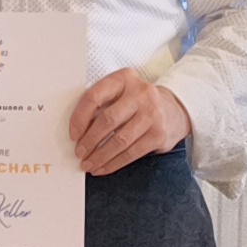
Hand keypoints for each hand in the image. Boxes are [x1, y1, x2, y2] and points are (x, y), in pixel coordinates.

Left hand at [68, 67, 192, 176]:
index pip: (94, 96)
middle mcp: (141, 93)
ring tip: (88, 165)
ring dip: (100, 156)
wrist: (173, 110)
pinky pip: (131, 153)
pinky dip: (114, 163)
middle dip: (89, 140)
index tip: (73, 135)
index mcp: (124, 78)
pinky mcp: (159, 134)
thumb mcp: (120, 94)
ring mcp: (152, 114)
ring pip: (120, 140)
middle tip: (79, 153)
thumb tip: (77, 133)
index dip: (79, 118)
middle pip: (108, 120)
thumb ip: (100, 105)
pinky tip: (103, 168)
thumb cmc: (136, 104)